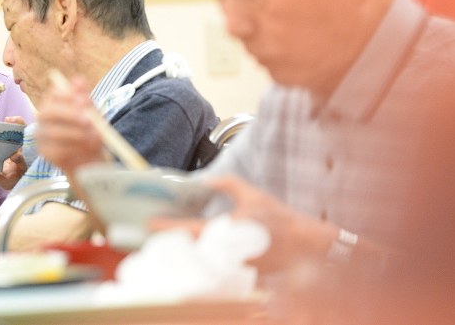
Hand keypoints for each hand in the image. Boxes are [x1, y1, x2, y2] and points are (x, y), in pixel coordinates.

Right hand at [36, 76, 107, 173]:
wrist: (90, 156)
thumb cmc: (89, 130)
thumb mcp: (91, 114)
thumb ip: (85, 99)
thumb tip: (79, 80)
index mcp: (53, 102)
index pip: (54, 94)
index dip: (68, 95)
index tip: (84, 101)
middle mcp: (43, 117)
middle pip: (48, 112)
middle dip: (69, 114)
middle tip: (88, 120)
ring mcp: (41, 135)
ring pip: (54, 132)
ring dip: (76, 134)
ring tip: (94, 136)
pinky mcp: (44, 152)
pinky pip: (57, 149)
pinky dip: (75, 148)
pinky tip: (86, 148)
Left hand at [148, 175, 335, 271]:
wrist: (305, 247)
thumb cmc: (280, 220)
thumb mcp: (253, 195)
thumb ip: (228, 183)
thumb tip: (206, 179)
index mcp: (227, 231)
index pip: (188, 230)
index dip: (166, 227)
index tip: (149, 223)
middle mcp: (226, 251)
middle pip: (187, 249)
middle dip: (169, 242)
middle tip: (152, 234)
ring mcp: (231, 266)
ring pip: (199, 260)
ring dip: (183, 252)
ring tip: (167, 242)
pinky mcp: (238, 275)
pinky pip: (213, 268)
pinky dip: (200, 260)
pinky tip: (192, 252)